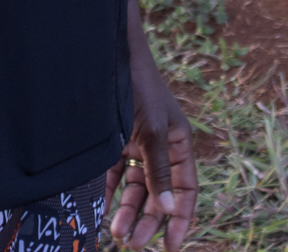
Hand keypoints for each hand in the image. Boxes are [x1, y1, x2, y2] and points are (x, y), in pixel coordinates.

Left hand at [106, 0, 196, 249]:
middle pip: (158, 194)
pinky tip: (101, 211)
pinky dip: (109, 194)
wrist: (109, 55)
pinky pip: (114, 176)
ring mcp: (136, 145)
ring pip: (135, 189)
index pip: (185, 189)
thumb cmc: (139, 88)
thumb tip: (169, 207)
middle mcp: (159, 147)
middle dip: (148, 220)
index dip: (180, 218)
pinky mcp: (114, 142)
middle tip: (133, 243)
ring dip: (127, 211)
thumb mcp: (152, 130)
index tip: (170, 247)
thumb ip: (160, 170)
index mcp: (178, 143)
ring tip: (116, 233)